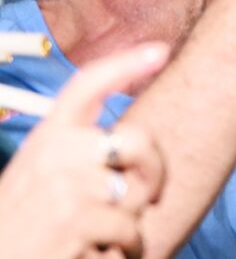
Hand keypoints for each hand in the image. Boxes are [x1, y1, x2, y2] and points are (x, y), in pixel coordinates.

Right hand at [0, 43, 168, 258]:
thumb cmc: (22, 224)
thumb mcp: (37, 175)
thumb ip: (75, 152)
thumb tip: (126, 141)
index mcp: (46, 137)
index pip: (86, 86)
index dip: (125, 64)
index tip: (160, 50)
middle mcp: (56, 154)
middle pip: (138, 140)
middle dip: (155, 169)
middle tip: (150, 195)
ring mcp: (66, 188)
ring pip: (136, 194)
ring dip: (129, 222)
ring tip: (103, 234)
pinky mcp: (77, 224)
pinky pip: (130, 232)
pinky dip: (126, 249)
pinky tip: (104, 254)